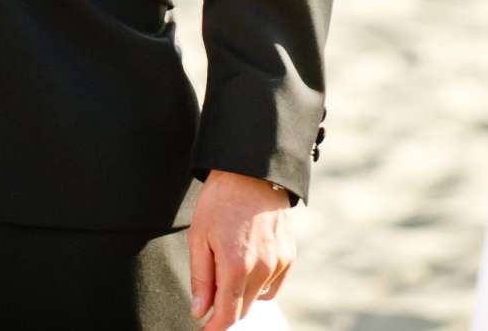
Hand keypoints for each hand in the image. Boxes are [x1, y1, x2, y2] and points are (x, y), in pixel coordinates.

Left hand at [188, 172, 293, 326]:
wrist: (251, 173)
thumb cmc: (219, 202)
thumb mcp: (199, 237)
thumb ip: (201, 279)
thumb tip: (200, 312)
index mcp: (236, 265)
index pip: (228, 314)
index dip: (214, 327)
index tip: (205, 330)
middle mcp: (262, 268)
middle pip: (242, 309)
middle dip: (224, 307)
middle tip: (210, 291)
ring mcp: (278, 263)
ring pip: (257, 298)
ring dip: (242, 294)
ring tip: (228, 264)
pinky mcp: (288, 256)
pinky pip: (272, 285)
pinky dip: (258, 283)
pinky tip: (247, 262)